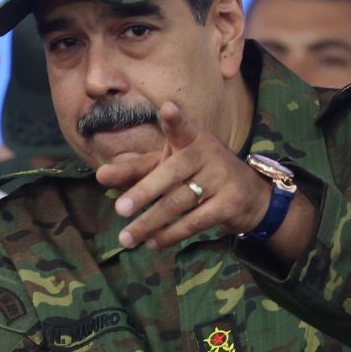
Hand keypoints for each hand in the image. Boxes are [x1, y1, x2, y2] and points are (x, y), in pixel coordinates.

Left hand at [93, 102, 276, 249]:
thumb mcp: (168, 166)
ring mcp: (222, 178)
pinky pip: (195, 221)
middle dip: (144, 192)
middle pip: (171, 173)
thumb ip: (135, 170)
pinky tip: (152, 242)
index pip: (181, 128)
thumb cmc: (198, 174)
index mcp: (192, 139)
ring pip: (180, 202)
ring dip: (150, 222)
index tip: (167, 108)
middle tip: (119, 209)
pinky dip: (171, 234)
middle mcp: (208, 153)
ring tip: (127, 238)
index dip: (175, 120)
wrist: (250, 196)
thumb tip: (100, 175)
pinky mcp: (230, 203)